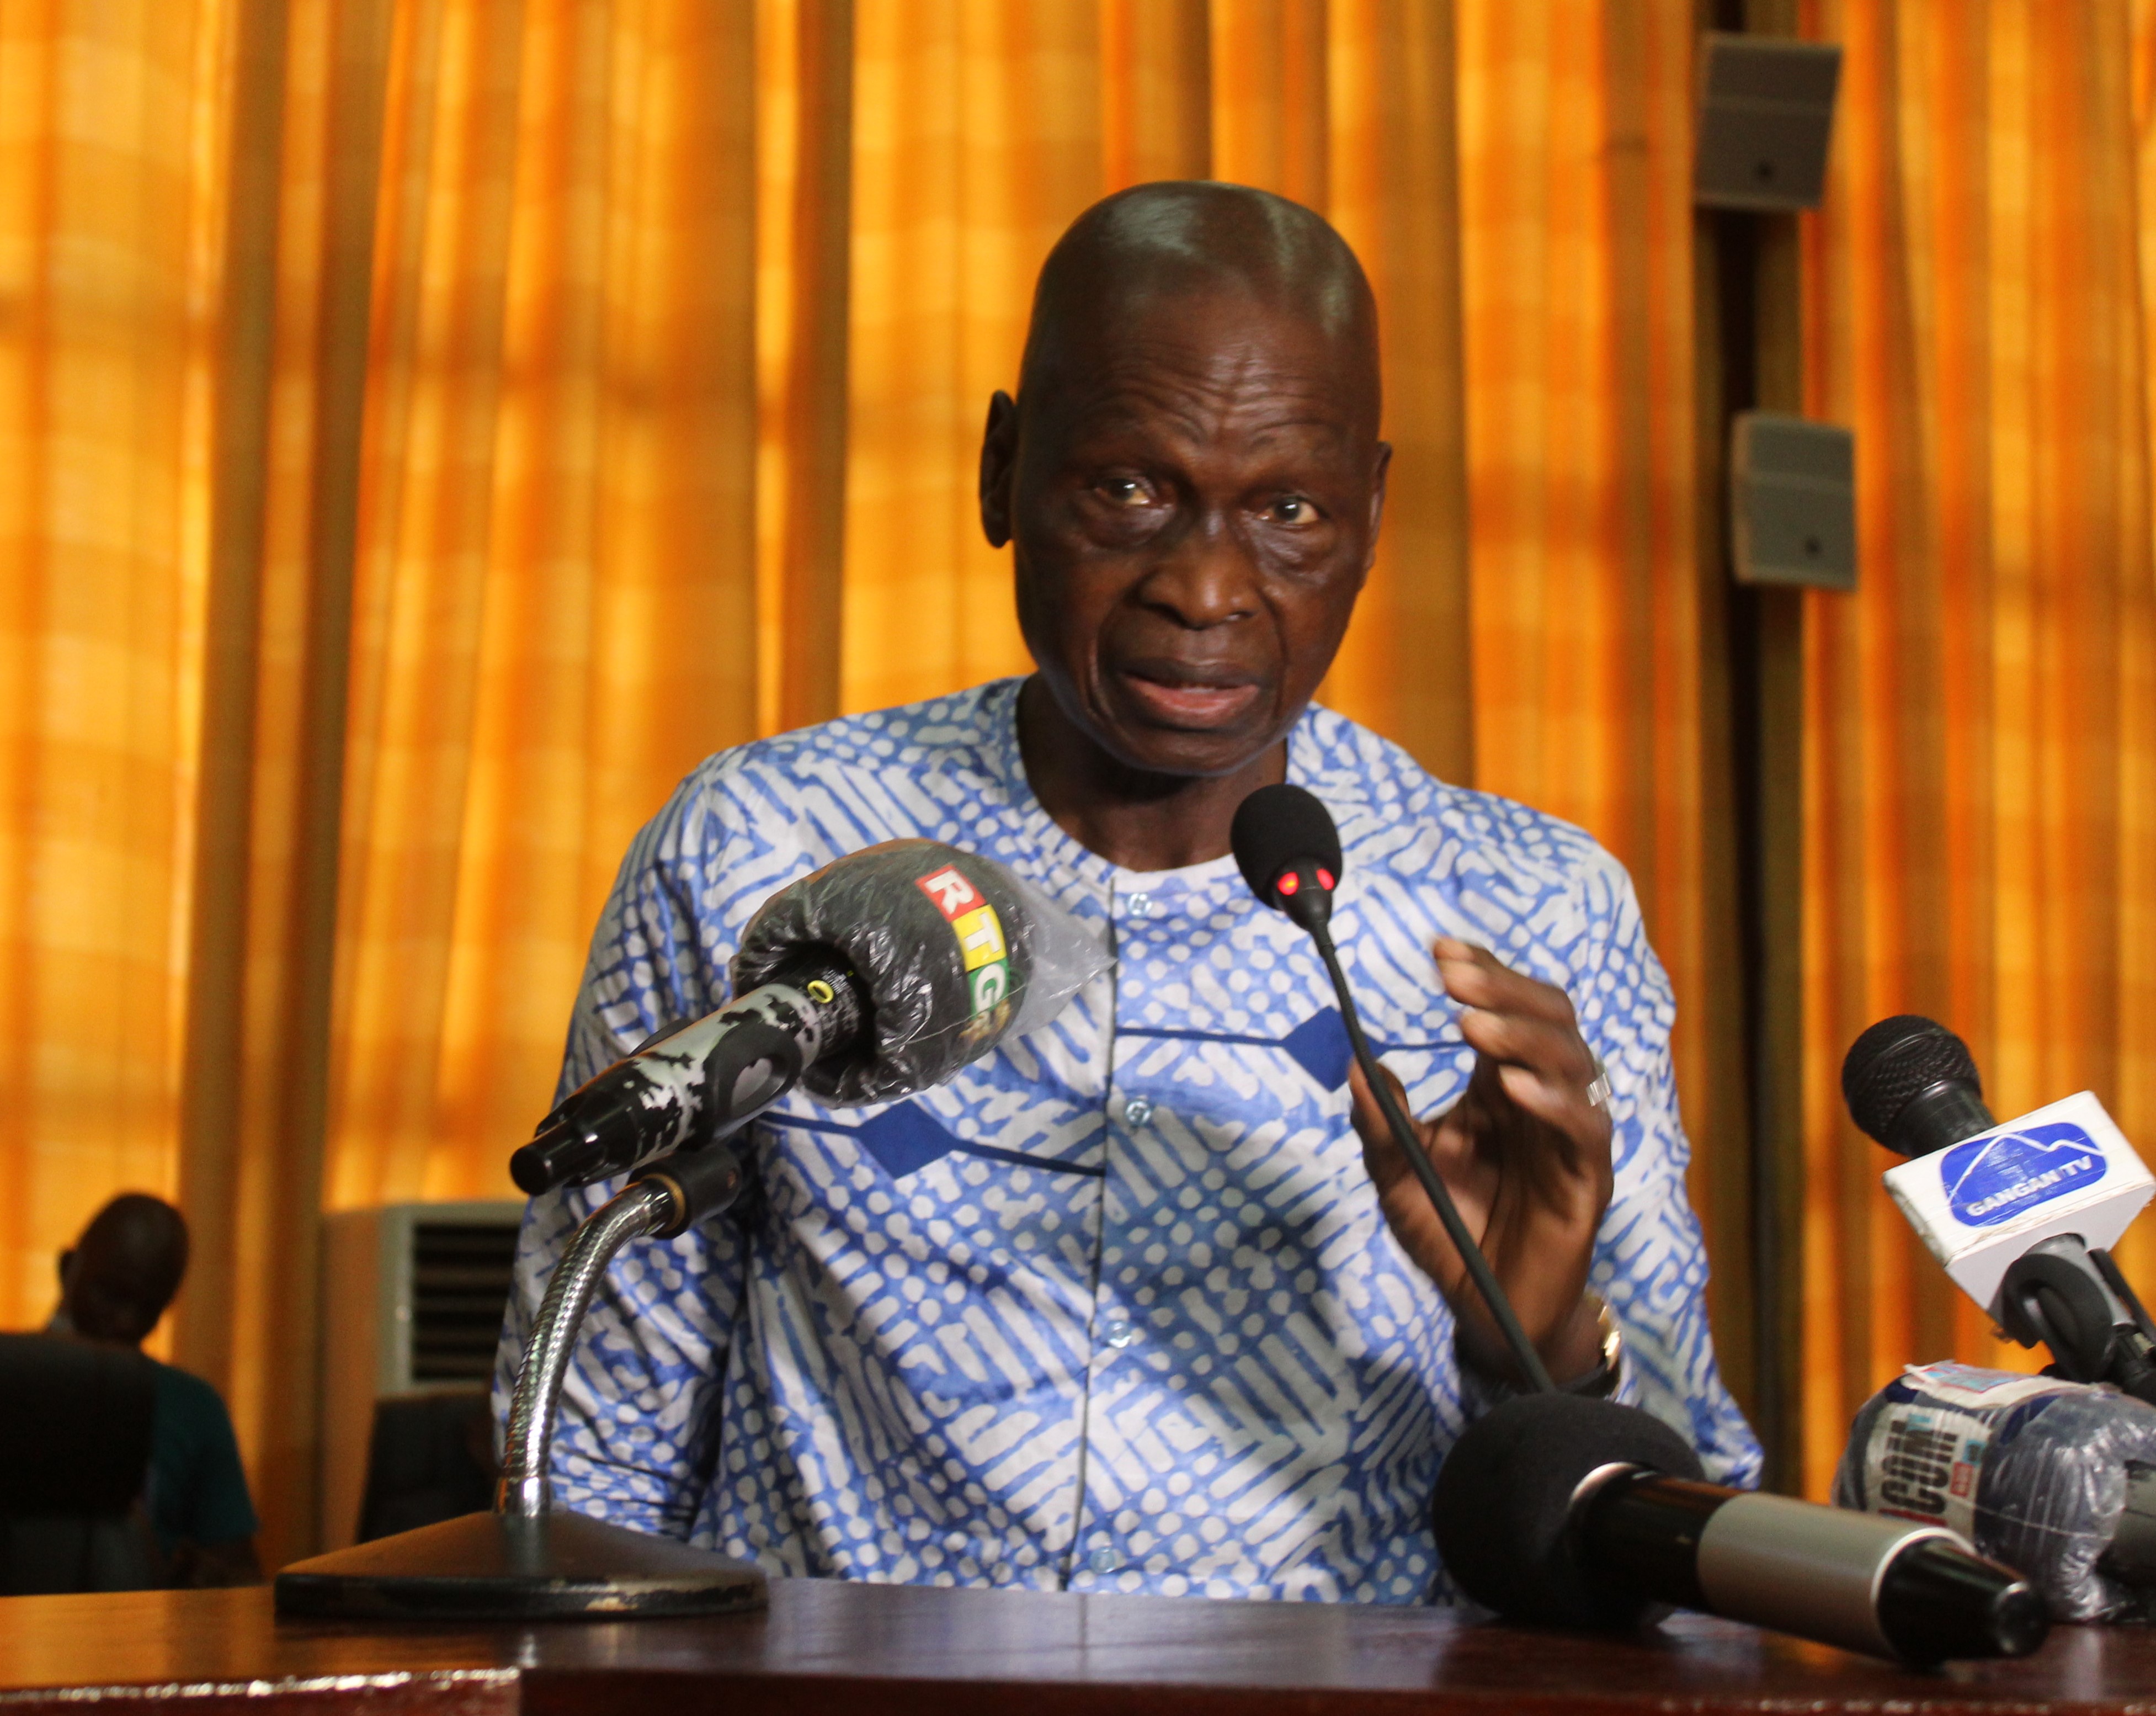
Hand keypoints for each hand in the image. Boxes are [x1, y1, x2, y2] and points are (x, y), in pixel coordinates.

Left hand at [1348, 937, 1613, 1384]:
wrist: (1487, 1309)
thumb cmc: (1451, 1234)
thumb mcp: (1398, 1175)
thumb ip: (1381, 1123)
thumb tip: (1355, 1063)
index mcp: (1502, 1085)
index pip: (1508, 1007)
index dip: (1484, 971)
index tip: (1440, 950)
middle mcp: (1543, 1099)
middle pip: (1549, 1018)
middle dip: (1503, 988)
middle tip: (1452, 975)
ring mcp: (1569, 1137)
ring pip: (1573, 1062)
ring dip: (1523, 1036)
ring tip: (1471, 1024)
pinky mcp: (1587, 1181)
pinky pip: (1585, 1130)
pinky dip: (1553, 1103)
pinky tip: (1512, 1088)